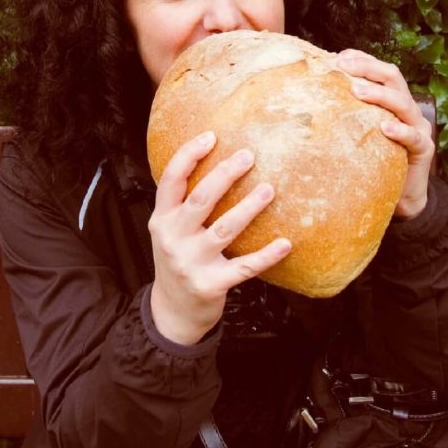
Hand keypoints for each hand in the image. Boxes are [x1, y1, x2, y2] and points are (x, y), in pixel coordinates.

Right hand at [148, 131, 291, 344]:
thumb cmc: (179, 258)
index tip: (211, 136)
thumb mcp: (169, 229)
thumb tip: (217, 160)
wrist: (173, 311)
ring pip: (225, 229)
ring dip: (249, 207)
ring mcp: (191, 262)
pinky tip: (285, 243)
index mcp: (162, 218)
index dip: (189, 155)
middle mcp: (173, 238)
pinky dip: (267, 255)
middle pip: (201, 198)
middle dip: (225, 174)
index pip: (171, 179)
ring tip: (269, 189)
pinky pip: (244, 267)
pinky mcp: (211, 284)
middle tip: (249, 155)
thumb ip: (183, 202)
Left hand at [336, 50, 435, 219]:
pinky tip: (384, 128)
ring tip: (356, 90)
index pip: (381, 71)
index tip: (339, 56)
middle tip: (343, 65)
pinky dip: (400, 130)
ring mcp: (418, 127)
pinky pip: (414, 137)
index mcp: (394, 99)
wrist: (401, 194)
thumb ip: (349, 114)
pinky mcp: (424, 149)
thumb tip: (312, 99)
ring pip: (403, 103)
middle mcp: (408, 108)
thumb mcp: (360, 133)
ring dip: (379, 94)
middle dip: (368, 68)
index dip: (364, 60)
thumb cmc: (375, 159)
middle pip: (393, 78)